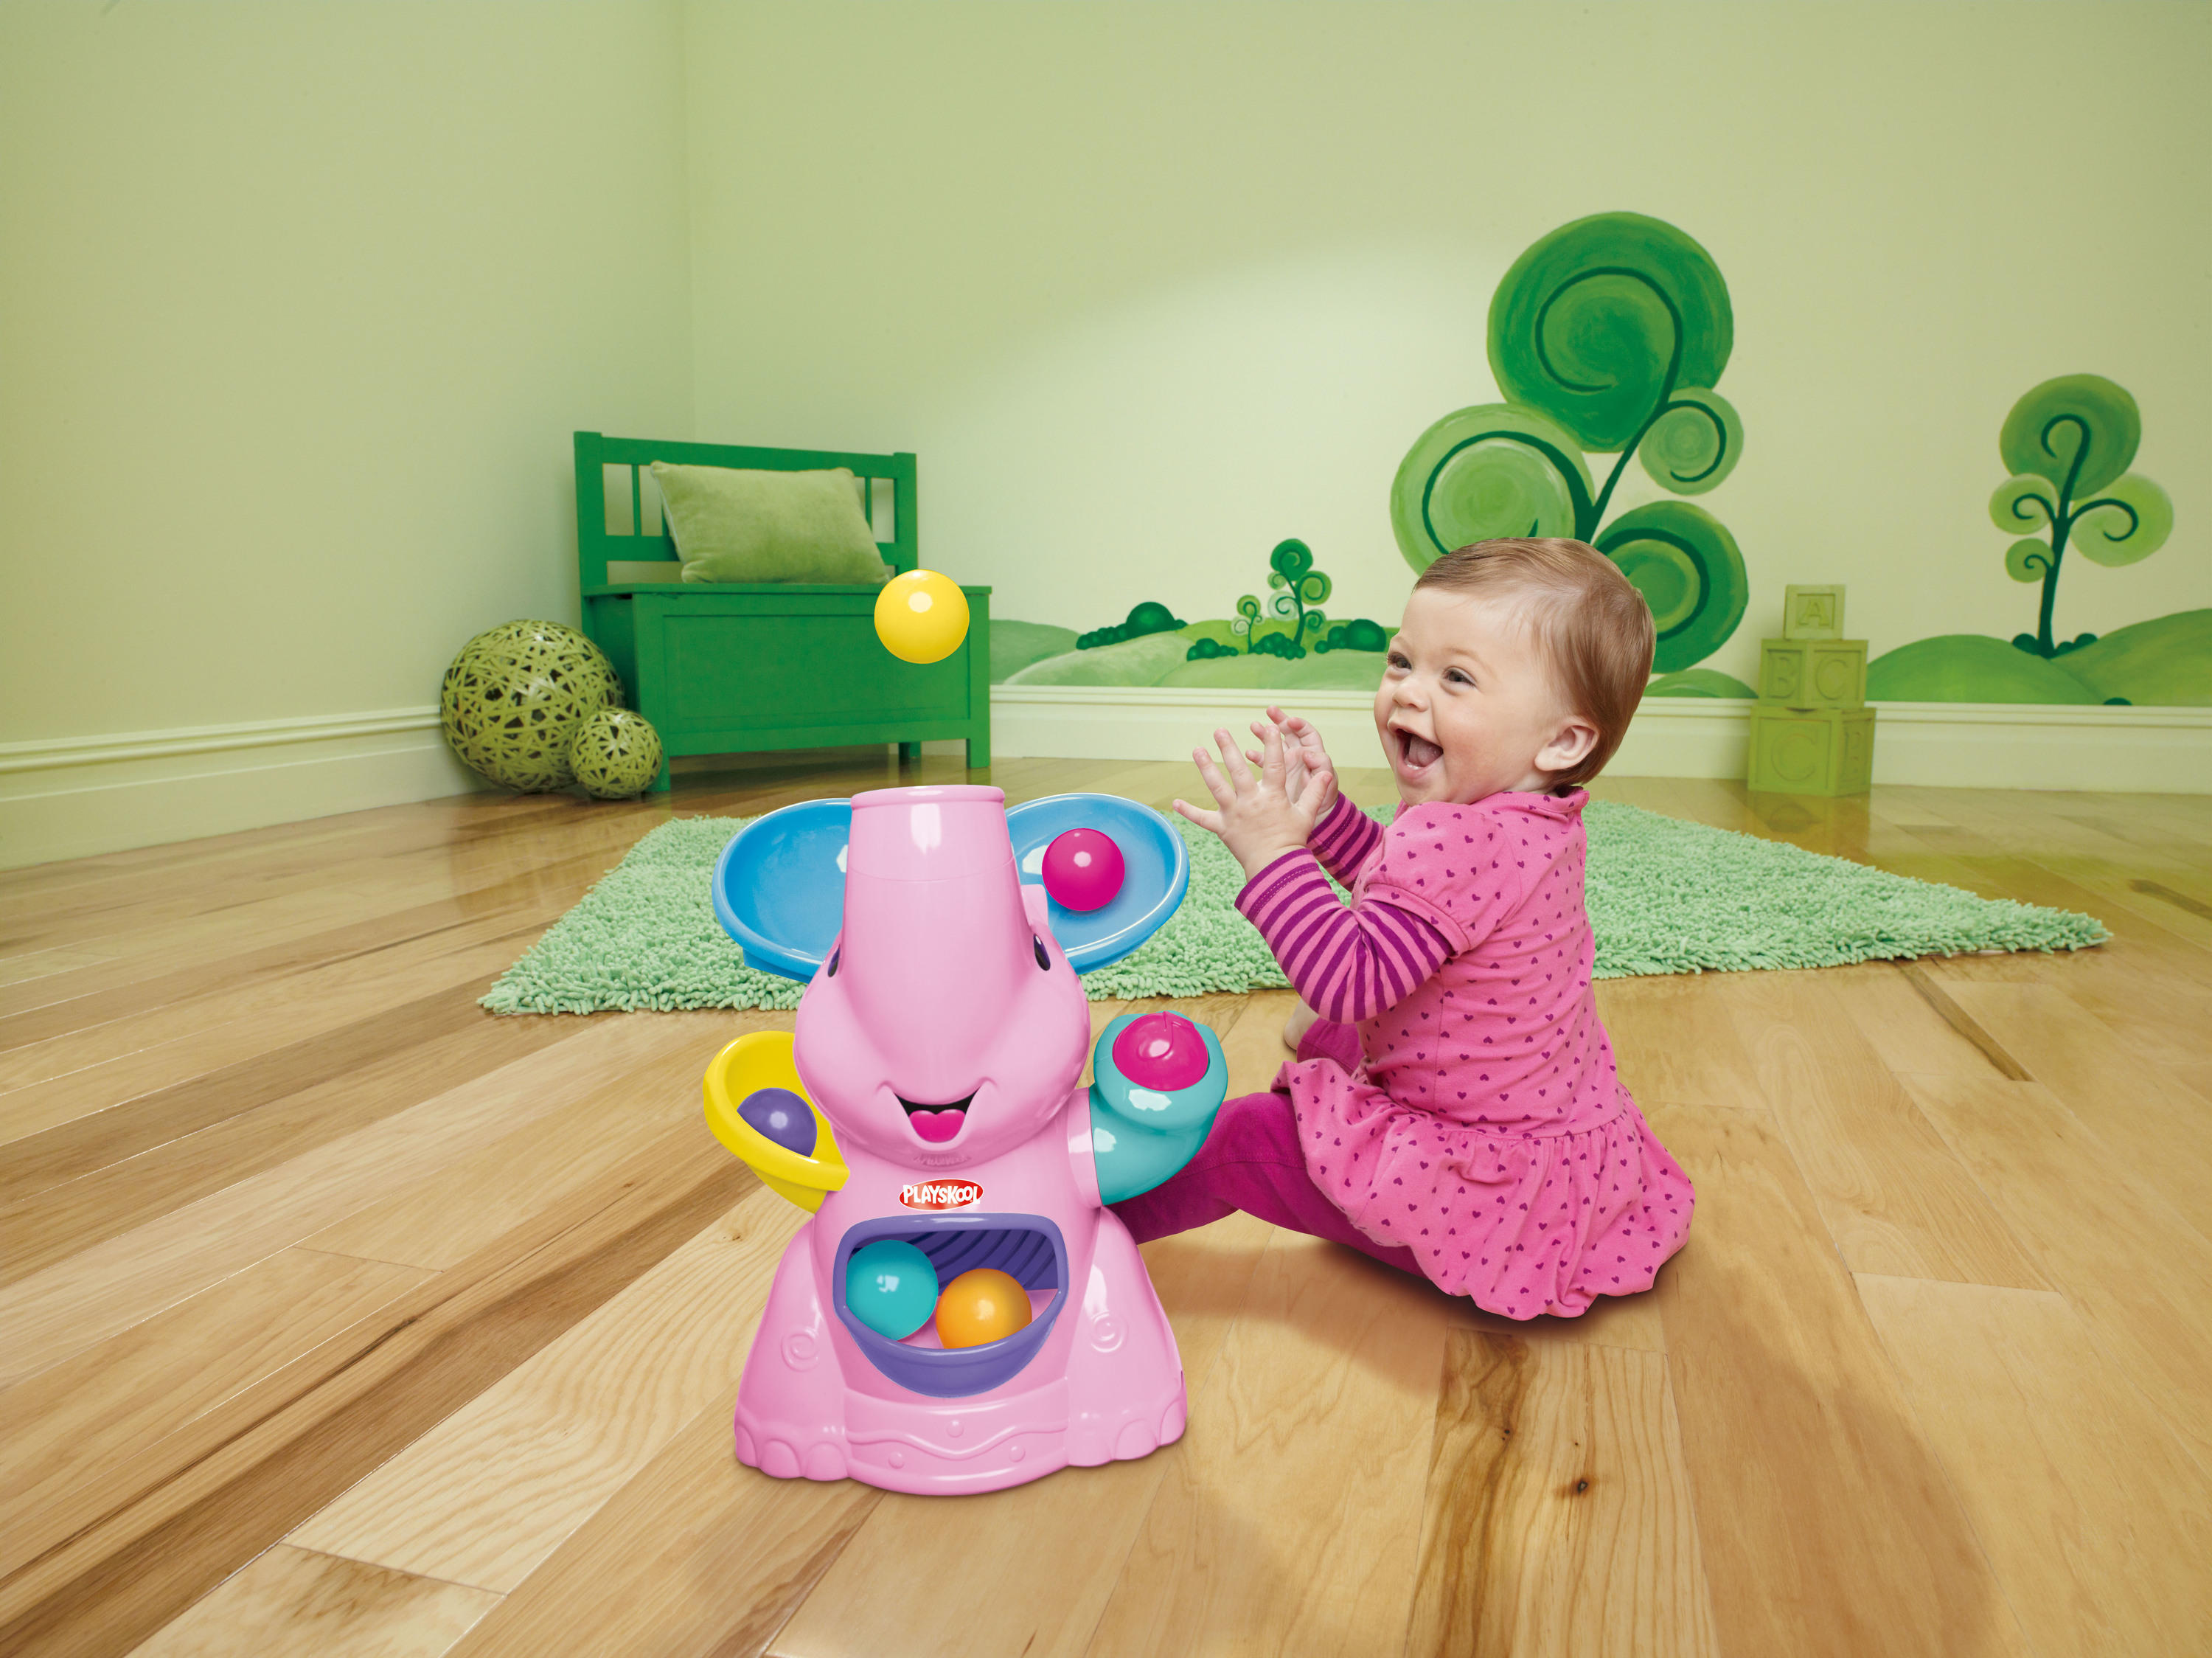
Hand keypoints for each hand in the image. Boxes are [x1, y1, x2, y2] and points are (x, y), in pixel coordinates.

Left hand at [1174, 721, 1329, 880]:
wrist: (1276, 867)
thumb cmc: (1292, 841)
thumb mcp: (1306, 815)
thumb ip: (1315, 792)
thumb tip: (1326, 772)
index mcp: (1272, 796)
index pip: (1274, 765)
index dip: (1273, 744)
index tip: (1271, 727)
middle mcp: (1250, 801)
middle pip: (1237, 769)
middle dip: (1227, 748)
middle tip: (1219, 731)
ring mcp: (1234, 814)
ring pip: (1217, 786)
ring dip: (1205, 767)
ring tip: (1196, 749)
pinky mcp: (1222, 828)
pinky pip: (1202, 819)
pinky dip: (1188, 811)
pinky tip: (1174, 802)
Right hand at [1263, 705, 1338, 819]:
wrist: (1315, 817)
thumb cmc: (1326, 799)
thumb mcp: (1328, 783)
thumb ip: (1320, 766)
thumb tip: (1309, 753)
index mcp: (1313, 753)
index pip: (1307, 733)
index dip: (1299, 725)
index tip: (1289, 721)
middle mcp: (1299, 755)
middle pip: (1289, 733)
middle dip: (1279, 720)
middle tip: (1270, 710)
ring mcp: (1286, 763)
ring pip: (1274, 744)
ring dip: (1265, 734)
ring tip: (1254, 725)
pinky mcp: (1275, 774)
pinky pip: (1265, 761)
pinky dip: (1256, 756)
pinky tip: (1248, 753)